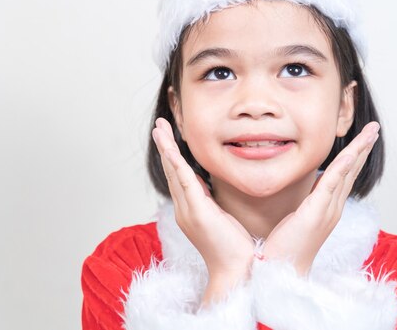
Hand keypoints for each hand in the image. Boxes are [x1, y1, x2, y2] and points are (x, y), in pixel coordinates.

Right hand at [152, 118, 254, 302]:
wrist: (237, 271)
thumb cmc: (235, 249)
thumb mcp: (222, 219)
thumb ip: (213, 203)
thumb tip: (210, 190)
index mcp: (191, 210)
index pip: (179, 177)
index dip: (174, 157)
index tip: (171, 138)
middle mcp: (184, 209)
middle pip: (171, 171)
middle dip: (164, 147)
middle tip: (159, 126)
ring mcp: (188, 210)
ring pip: (173, 172)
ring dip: (166, 148)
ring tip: (159, 128)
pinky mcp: (197, 212)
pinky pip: (183, 181)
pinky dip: (175, 162)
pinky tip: (170, 147)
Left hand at [262, 122, 380, 275]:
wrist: (281, 273)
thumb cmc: (284, 248)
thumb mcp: (296, 220)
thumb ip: (303, 205)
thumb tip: (300, 194)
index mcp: (327, 208)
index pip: (343, 176)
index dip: (353, 156)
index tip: (361, 139)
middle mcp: (332, 208)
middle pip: (351, 172)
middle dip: (363, 148)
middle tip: (374, 128)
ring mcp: (327, 211)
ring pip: (346, 174)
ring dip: (359, 151)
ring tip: (370, 132)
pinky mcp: (315, 213)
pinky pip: (331, 185)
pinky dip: (342, 168)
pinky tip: (350, 153)